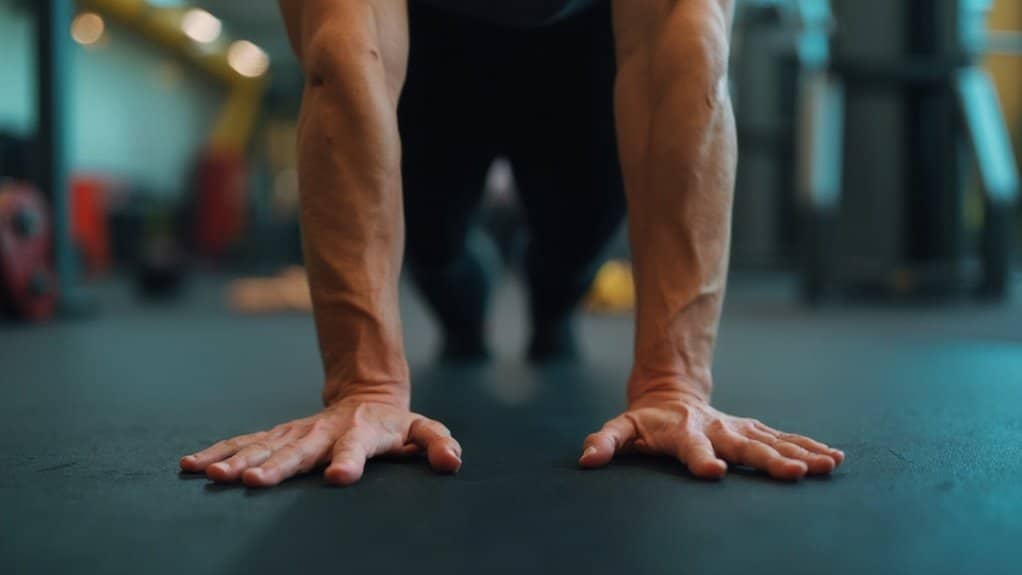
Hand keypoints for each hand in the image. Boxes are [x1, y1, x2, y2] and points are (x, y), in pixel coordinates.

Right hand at [179, 397, 461, 486]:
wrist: (365, 392)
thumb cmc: (394, 422)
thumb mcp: (421, 428)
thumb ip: (437, 443)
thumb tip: (452, 461)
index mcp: (360, 433)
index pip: (357, 448)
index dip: (350, 461)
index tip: (339, 478)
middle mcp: (322, 432)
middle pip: (298, 451)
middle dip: (276, 467)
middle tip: (252, 484)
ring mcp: (295, 433)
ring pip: (263, 447)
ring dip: (237, 462)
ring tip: (212, 477)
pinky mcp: (276, 436)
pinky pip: (243, 444)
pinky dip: (218, 453)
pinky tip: (192, 465)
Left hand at [579, 393, 843, 479]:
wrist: (670, 391)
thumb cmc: (645, 420)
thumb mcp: (621, 429)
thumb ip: (605, 442)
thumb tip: (586, 459)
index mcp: (683, 431)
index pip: (691, 447)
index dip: (700, 459)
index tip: (714, 472)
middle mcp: (716, 428)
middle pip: (744, 446)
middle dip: (770, 459)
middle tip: (795, 474)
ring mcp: (738, 428)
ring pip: (773, 440)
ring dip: (800, 452)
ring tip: (827, 465)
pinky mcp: (752, 430)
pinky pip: (784, 438)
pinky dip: (808, 447)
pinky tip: (833, 458)